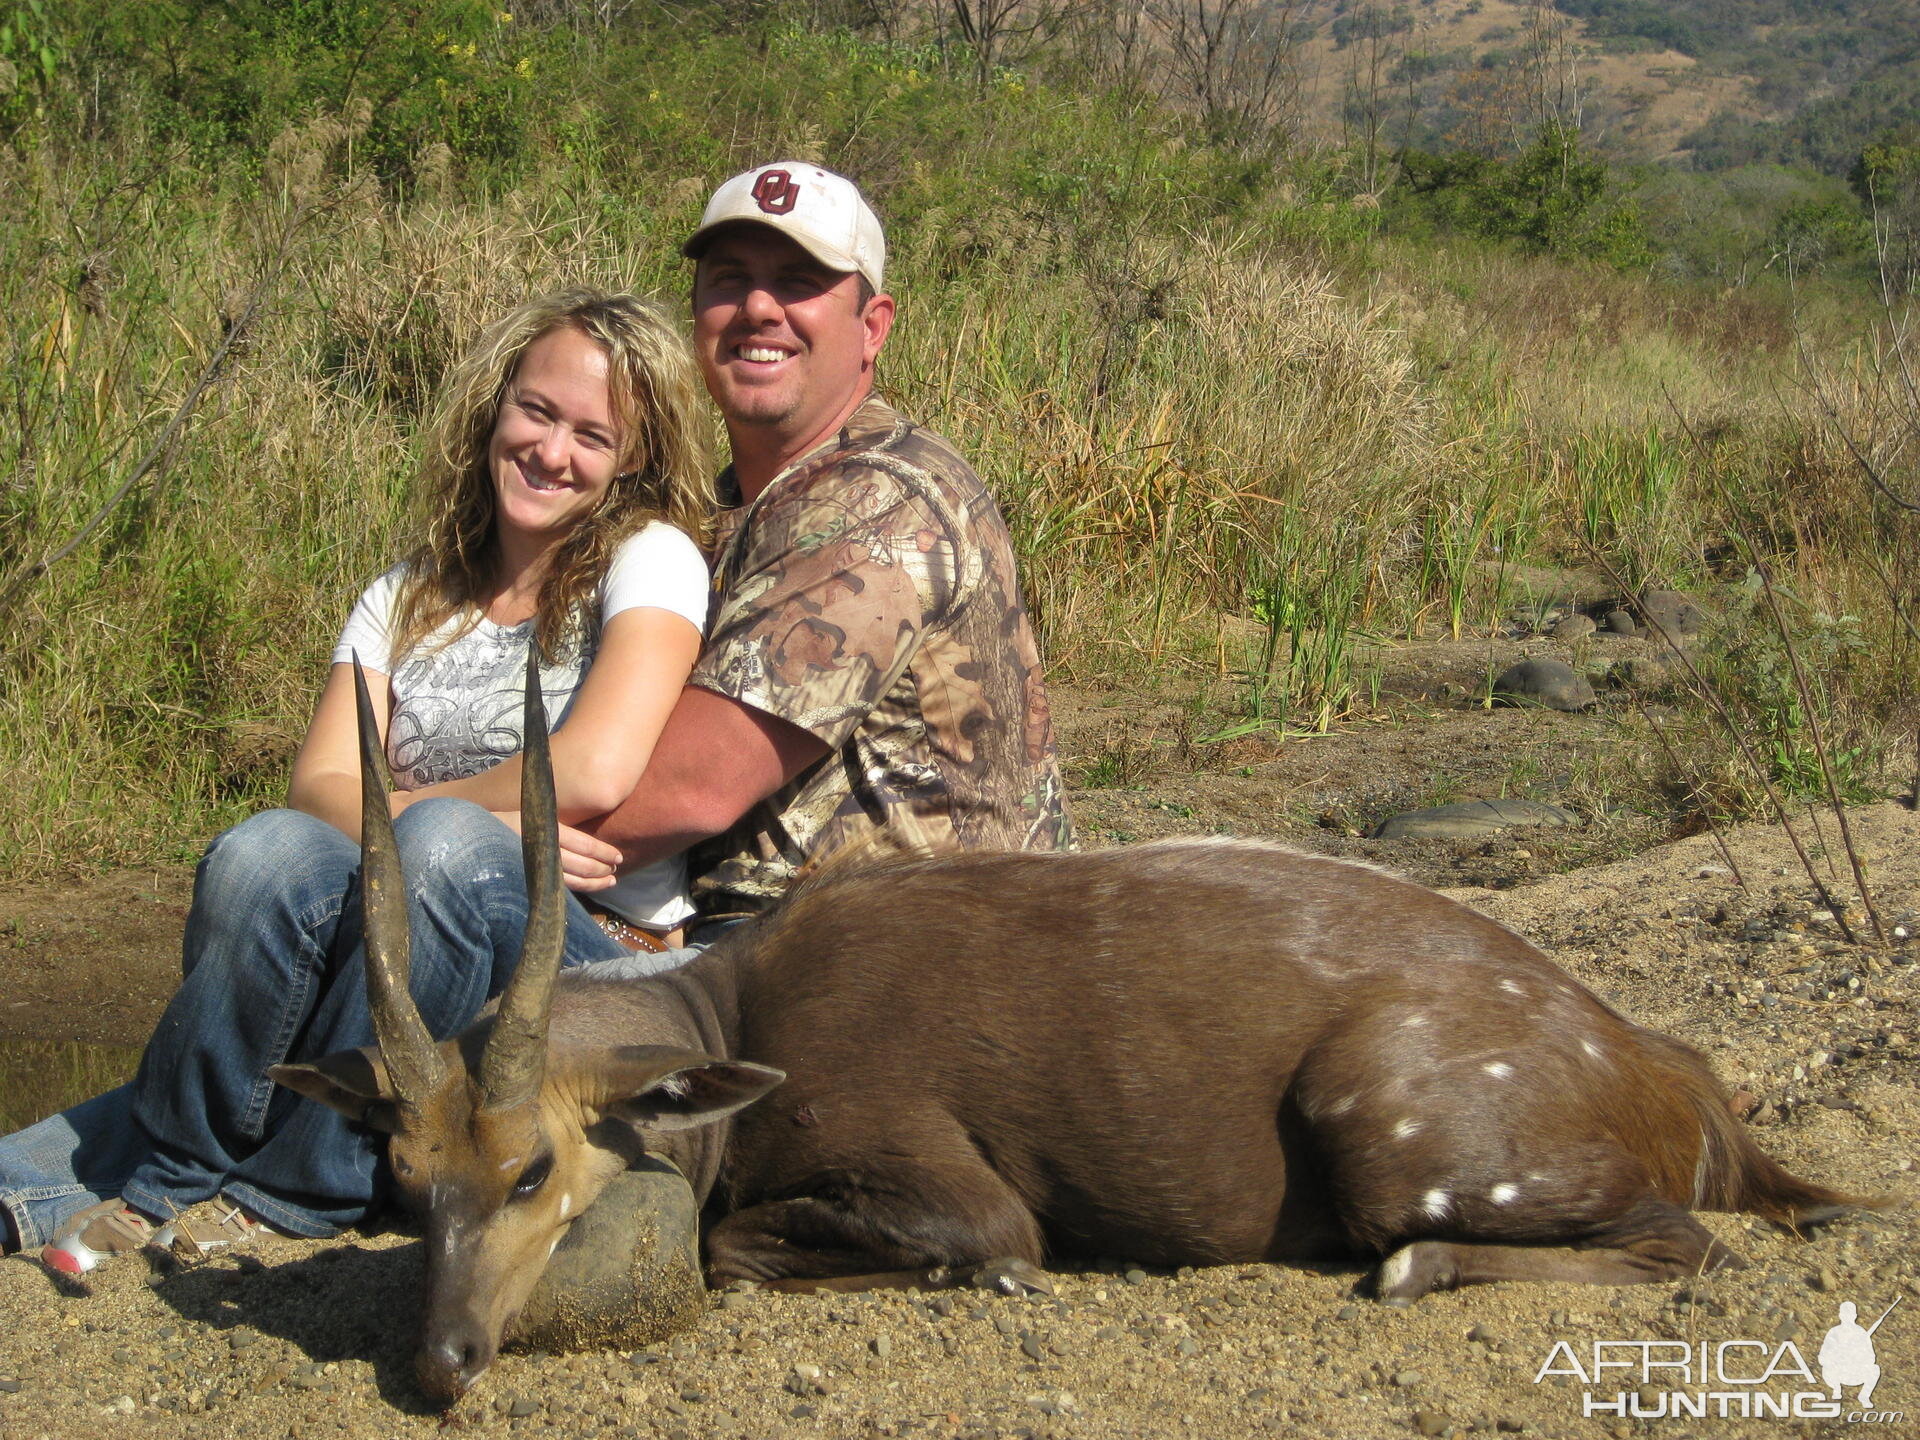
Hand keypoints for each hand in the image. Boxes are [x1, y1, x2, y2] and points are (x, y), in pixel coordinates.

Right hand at [490, 810, 623, 891]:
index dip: (603, 852)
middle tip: (616, 870)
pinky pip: (557, 887)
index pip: (583, 844)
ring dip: (594, 882)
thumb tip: (588, 842)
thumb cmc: (507, 825)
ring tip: (610, 881)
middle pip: (581, 863)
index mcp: (544, 827)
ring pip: (571, 879)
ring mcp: (533, 866)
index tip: (618, 857)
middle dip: (601, 868)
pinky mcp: (528, 879)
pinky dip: (577, 888)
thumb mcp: (532, 817)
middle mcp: (540, 847)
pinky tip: (590, 887)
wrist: (471, 838)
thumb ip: (555, 827)